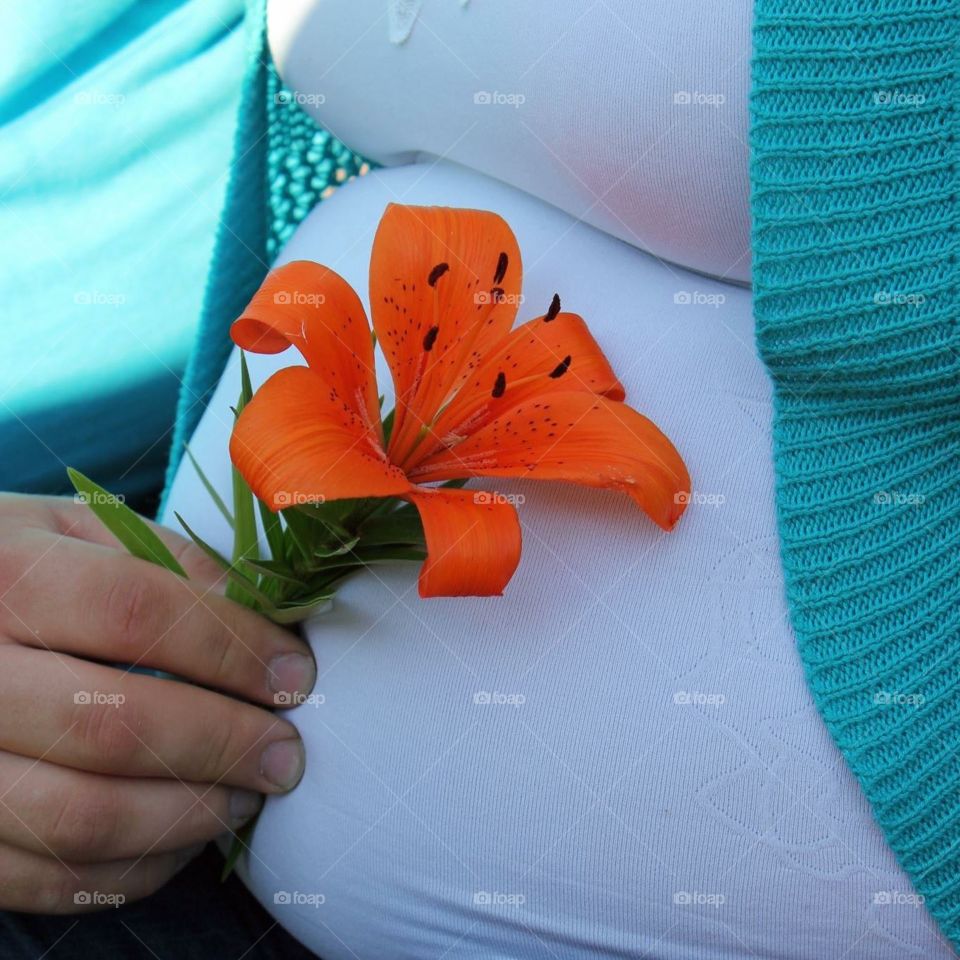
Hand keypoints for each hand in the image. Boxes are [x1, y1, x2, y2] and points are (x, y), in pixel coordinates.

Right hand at [0, 493, 314, 912]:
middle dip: (224, 745)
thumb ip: (170, 562)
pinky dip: (134, 868)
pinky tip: (184, 836)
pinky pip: (46, 877)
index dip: (230, 649)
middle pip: (111, 725)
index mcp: (7, 577)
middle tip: (286, 755)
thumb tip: (268, 616)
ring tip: (246, 796)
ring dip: (187, 816)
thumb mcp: (77, 530)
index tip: (296, 677)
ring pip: (78, 817)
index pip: (135, 613)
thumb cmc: (14, 569)